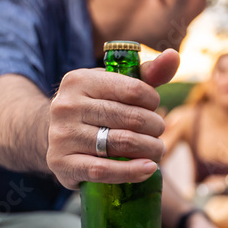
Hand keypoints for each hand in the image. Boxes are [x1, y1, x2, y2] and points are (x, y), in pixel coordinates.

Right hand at [47, 49, 180, 189]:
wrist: (53, 133)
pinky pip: (104, 170)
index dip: (153, 102)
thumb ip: (148, 72)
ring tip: (157, 150)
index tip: (154, 108)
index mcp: (80, 80)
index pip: (134, 89)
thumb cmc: (97, 105)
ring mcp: (62, 136)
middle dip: (155, 127)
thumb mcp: (117, 85)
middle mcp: (66, 106)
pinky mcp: (62, 164)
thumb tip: (174, 56)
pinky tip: (149, 169)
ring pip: (122, 143)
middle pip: (131, 118)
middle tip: (159, 133)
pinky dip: (132, 172)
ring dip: (151, 149)